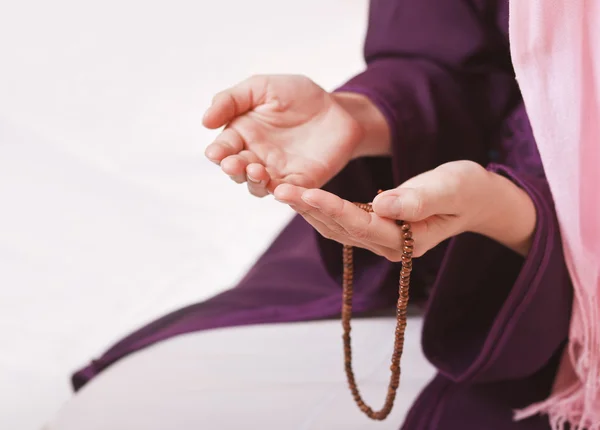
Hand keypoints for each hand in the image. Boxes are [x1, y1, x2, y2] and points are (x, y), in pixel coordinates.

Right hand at [203, 75, 389, 196]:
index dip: (218, 153)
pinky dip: (283, 195)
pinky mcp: (301, 183)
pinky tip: (280, 189)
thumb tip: (205, 121)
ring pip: (257, 186)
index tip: (216, 153)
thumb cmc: (297, 95)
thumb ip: (231, 100)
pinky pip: (288, 194)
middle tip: (234, 164)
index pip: (224, 148)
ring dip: (253, 182)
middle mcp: (255, 157)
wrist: (337, 108)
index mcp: (242, 134)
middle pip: (237, 171)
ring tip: (257, 171)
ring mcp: (277, 172)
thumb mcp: (261, 88)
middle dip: (233, 169)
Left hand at [274, 161, 536, 257]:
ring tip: (282, 190)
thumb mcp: (450, 189)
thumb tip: (384, 204)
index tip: (306, 192)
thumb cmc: (466, 191)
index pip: (363, 225)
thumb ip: (420, 198)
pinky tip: (301, 195)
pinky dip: (320, 209)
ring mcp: (380, 240)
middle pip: (342, 230)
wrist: (475, 199)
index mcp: (407, 240)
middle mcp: (388, 246)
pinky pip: (341, 222)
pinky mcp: (374, 229)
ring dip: (309, 211)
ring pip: (336, 229)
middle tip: (279, 188)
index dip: (333, 209)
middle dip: (310, 209)